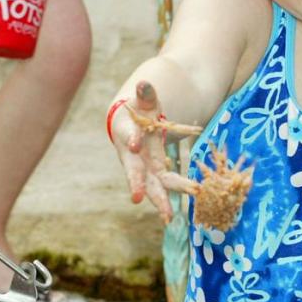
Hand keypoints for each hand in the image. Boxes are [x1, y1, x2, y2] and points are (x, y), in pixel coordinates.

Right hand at [111, 79, 199, 223]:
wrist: (133, 124)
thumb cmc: (139, 109)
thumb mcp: (145, 100)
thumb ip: (146, 94)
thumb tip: (144, 84)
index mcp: (128, 134)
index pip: (129, 136)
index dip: (132, 138)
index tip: (136, 143)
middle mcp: (133, 155)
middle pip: (135, 170)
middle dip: (137, 184)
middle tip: (138, 198)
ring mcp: (144, 167)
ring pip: (151, 184)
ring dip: (159, 200)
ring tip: (168, 218)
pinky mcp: (156, 174)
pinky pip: (163, 187)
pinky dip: (168, 200)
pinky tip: (173, 215)